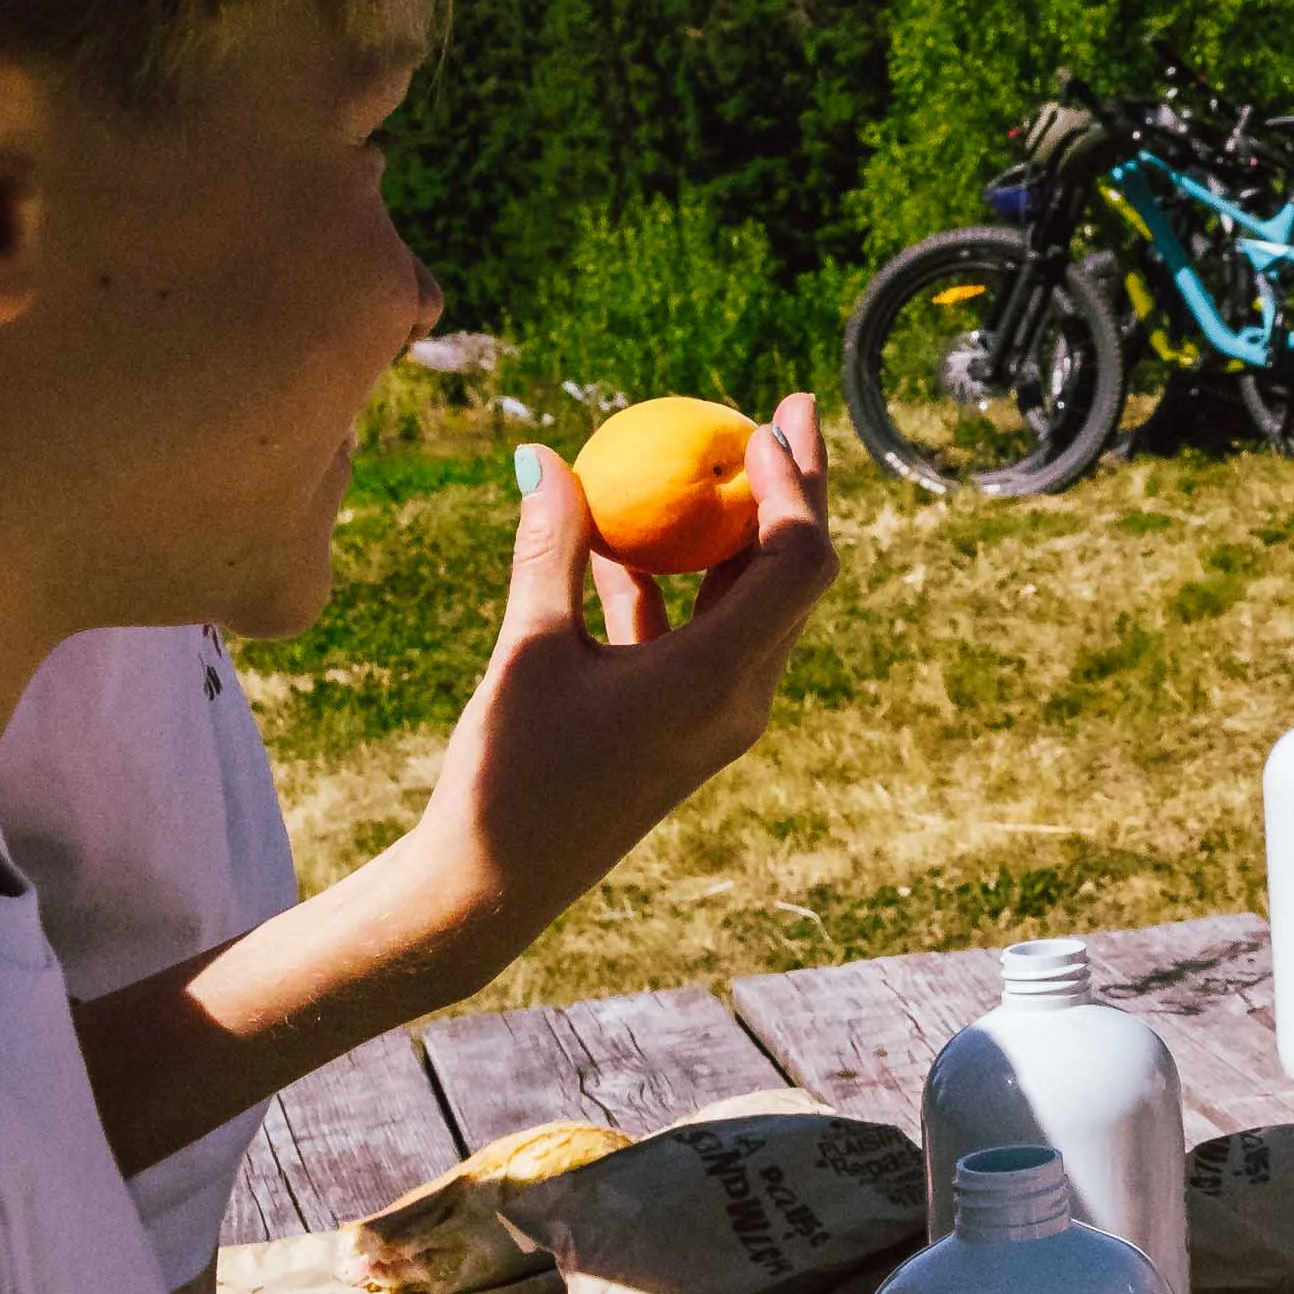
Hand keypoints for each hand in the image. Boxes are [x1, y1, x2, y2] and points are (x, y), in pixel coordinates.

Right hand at [423, 403, 835, 939]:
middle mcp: (739, 699)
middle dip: (797, 489)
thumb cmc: (508, 774)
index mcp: (718, 680)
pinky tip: (628, 542)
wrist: (494, 886)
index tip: (763, 421)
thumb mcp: (526, 649)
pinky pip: (703, 638)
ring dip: (741, 533)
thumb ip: (549, 549)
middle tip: (786, 407)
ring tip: (726, 455)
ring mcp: (718, 717)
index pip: (799, 563)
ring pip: (753, 605)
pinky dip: (680, 585)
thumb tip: (545, 455)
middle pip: (796, 576)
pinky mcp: (686, 726)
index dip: (793, 486)